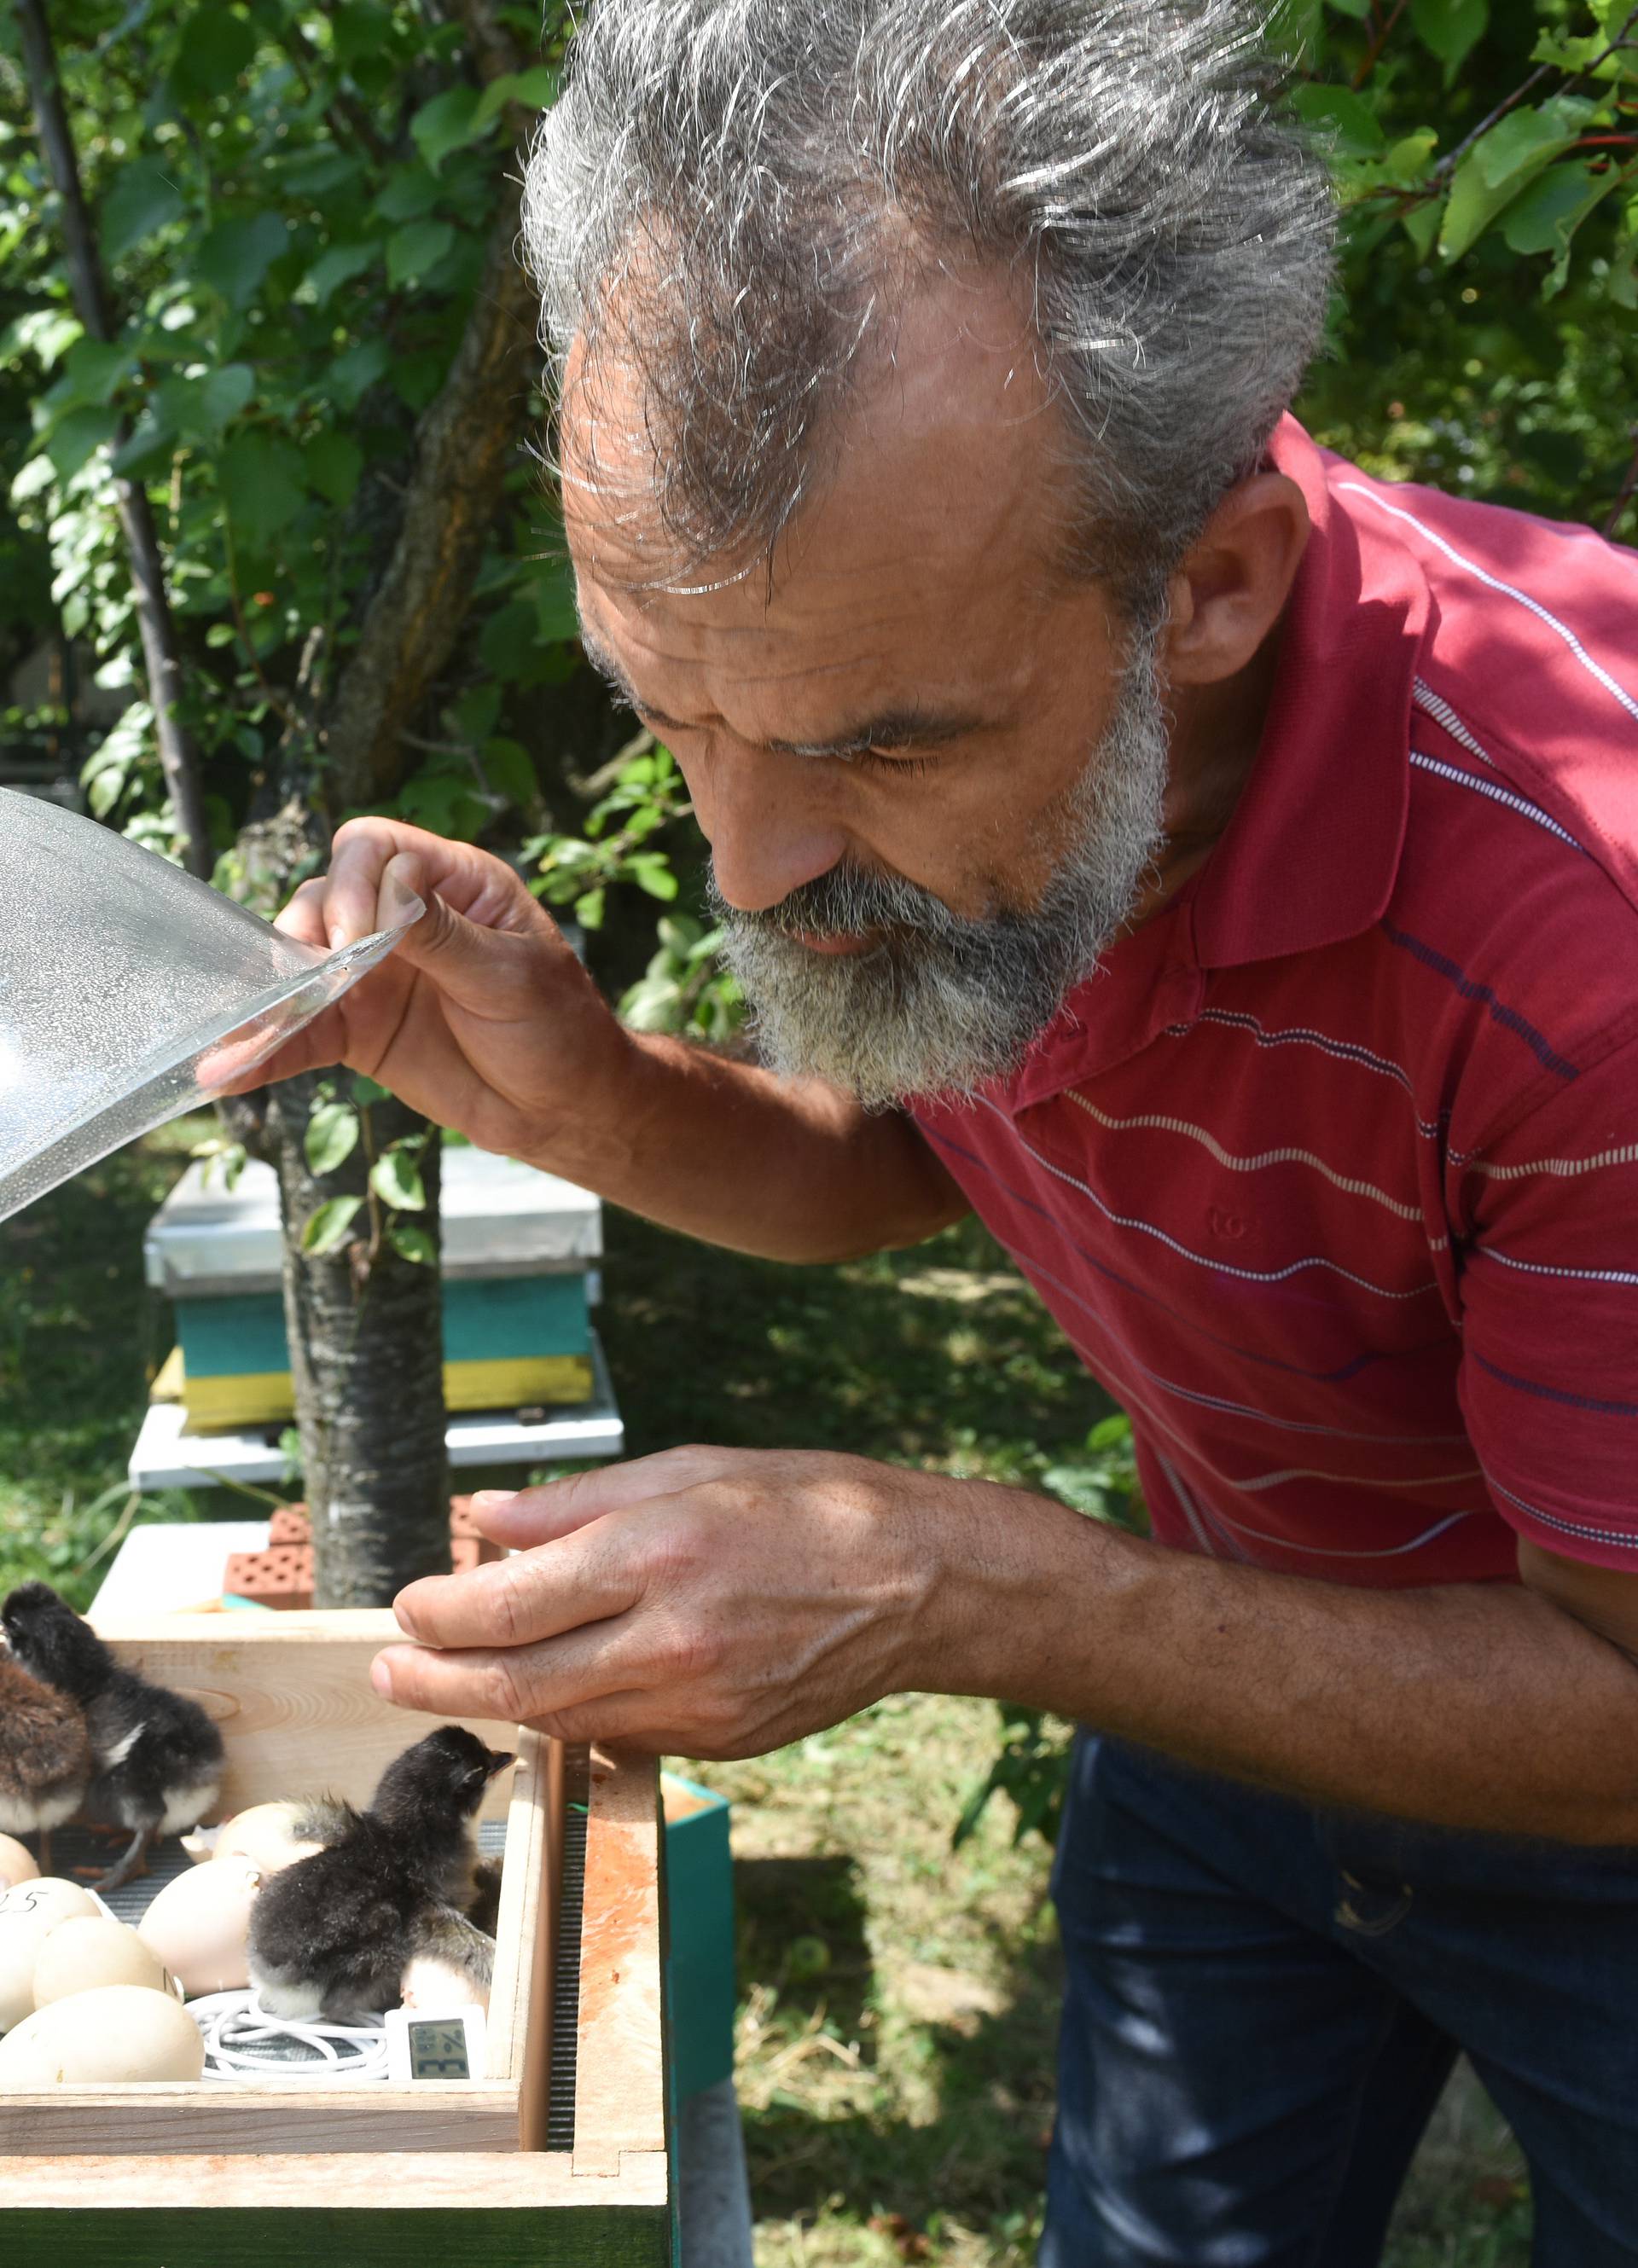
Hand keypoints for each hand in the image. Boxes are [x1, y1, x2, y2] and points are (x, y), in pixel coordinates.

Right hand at [227, 818, 629, 1160]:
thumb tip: (391, 888)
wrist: (565, 1111)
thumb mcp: (513, 978)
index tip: (355, 938)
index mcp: (453, 883)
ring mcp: (374, 974)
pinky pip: (301, 1033)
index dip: (354, 883)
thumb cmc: (561, 1030)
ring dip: (267, 996)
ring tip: (232, 1035)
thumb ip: (446, 936)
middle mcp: (403, 919)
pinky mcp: (357, 1030)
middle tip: (312, 984)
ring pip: (300, 964)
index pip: (377, 849)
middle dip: (304, 935)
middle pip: (325, 899)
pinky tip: (226, 1072)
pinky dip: (265, 1050)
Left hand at [370, 1447, 972, 1756]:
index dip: (442, 1613)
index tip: (408, 1606)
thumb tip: (484, 1518)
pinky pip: (619, 1736)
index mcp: (660, 1553)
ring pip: (560, 1721)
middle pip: (517, 1683)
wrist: (918, 1585)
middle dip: (435, 1682)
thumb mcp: (690, 1469)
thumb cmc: (807, 1506)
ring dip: (491, 1706)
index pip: (513, 1603)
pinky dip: (569, 1716)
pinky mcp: (720, 1741)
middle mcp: (672, 1637)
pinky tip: (546, 1690)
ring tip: (447, 1683)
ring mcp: (697, 1701)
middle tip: (386, 1674)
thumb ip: (578, 1504)